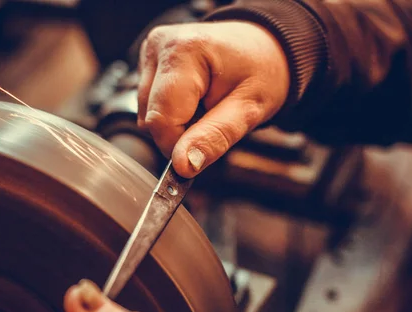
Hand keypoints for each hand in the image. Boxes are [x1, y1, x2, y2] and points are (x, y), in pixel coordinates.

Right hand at [137, 21, 289, 177]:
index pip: (161, 120)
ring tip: (206, 105)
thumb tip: (183, 165)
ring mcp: (151, 52)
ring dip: (176, 122)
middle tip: (214, 116)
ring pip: (148, 115)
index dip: (180, 144)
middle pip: (151, 118)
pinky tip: (193, 99)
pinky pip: (150, 106)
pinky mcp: (148, 63)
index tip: (206, 145)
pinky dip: (171, 112)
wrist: (263, 50)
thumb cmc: (260, 72)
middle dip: (181, 132)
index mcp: (184, 50)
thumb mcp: (249, 110)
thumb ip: (215, 137)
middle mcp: (160, 45)